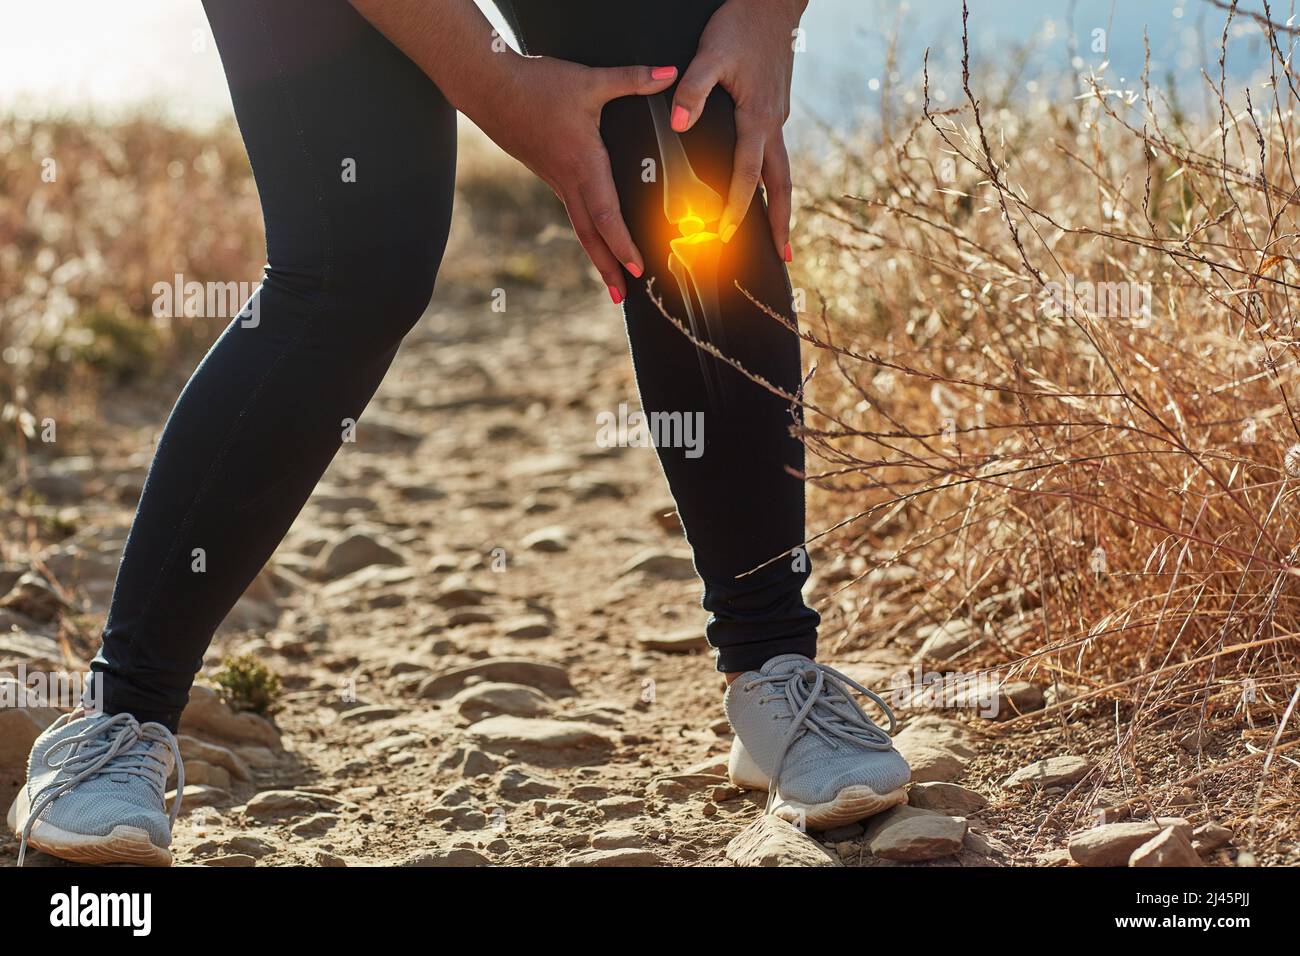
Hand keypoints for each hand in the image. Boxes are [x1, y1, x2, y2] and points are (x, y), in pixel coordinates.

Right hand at [473, 56, 678, 301]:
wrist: (487, 86)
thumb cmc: (537, 83)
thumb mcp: (589, 80)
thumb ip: (632, 79)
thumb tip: (669, 72)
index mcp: (582, 165)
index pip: (606, 216)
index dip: (623, 245)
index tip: (638, 269)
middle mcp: (568, 180)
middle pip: (591, 235)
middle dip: (608, 267)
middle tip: (622, 297)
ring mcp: (555, 180)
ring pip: (580, 226)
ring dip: (597, 255)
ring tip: (611, 281)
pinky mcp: (548, 173)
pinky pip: (572, 209)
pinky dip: (587, 230)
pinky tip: (595, 236)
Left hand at [670, 0, 805, 259]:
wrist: (773, 1)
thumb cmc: (740, 24)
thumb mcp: (711, 53)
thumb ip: (693, 90)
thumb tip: (680, 126)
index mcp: (758, 118)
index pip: (747, 175)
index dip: (735, 208)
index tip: (725, 237)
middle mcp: (774, 124)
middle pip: (781, 184)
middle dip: (780, 222)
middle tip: (783, 256)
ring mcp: (778, 117)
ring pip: (782, 170)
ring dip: (780, 203)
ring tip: (778, 234)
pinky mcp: (774, 108)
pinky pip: (775, 153)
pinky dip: (772, 178)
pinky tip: (762, 187)